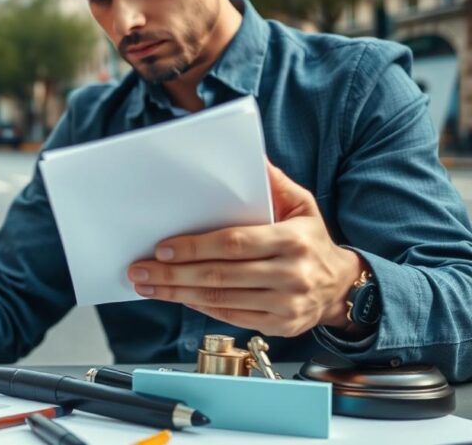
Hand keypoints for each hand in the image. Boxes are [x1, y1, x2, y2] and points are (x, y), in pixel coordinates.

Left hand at [127, 159, 363, 336]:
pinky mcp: (280, 326)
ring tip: (148, 286)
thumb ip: (273, 182)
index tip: (162, 248)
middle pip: (219, 275)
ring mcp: (286, 304)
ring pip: (219, 299)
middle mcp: (291, 274)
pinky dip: (199, 307)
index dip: (195, 246)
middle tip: (140, 270)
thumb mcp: (301, 205)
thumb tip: (250, 156)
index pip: (234, 244)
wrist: (342, 287)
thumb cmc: (311, 239)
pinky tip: (177, 297)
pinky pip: (230, 316)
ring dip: (177, 293)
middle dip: (173, 274)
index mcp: (292, 239)